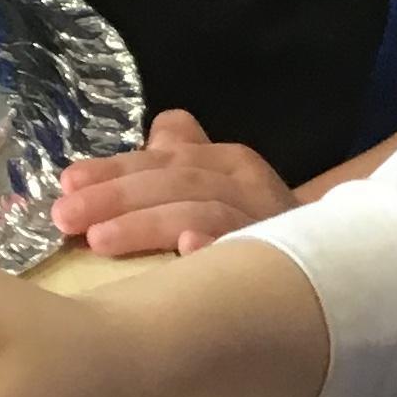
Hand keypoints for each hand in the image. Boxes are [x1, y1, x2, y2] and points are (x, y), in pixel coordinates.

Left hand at [55, 109, 292, 255]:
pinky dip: (216, 246)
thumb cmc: (252, 227)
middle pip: (173, 179)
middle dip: (115, 196)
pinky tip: (188, 251)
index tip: (66, 185)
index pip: (160, 158)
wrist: (330, 264)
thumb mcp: (214, 186)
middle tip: (66, 218)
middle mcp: (244, 180)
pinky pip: (245, 247)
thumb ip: (177, 159)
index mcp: (223, 160)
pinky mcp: (281, 256)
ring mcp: (263, 217)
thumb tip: (146, 132)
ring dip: (148, 223)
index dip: (111, 170)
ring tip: (101, 240)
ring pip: (199, 209)